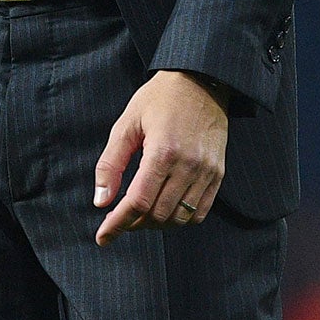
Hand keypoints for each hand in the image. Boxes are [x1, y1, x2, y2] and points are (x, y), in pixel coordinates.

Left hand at [93, 70, 228, 243]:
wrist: (200, 82)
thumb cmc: (157, 100)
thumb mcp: (126, 124)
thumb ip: (111, 163)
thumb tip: (101, 201)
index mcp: (163, 152)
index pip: (138, 202)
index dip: (118, 223)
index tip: (103, 237)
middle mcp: (189, 166)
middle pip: (159, 215)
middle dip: (133, 224)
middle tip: (117, 220)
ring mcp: (207, 173)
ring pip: (180, 218)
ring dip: (156, 224)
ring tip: (138, 216)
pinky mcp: (218, 175)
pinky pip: (200, 212)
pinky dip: (180, 219)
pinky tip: (164, 211)